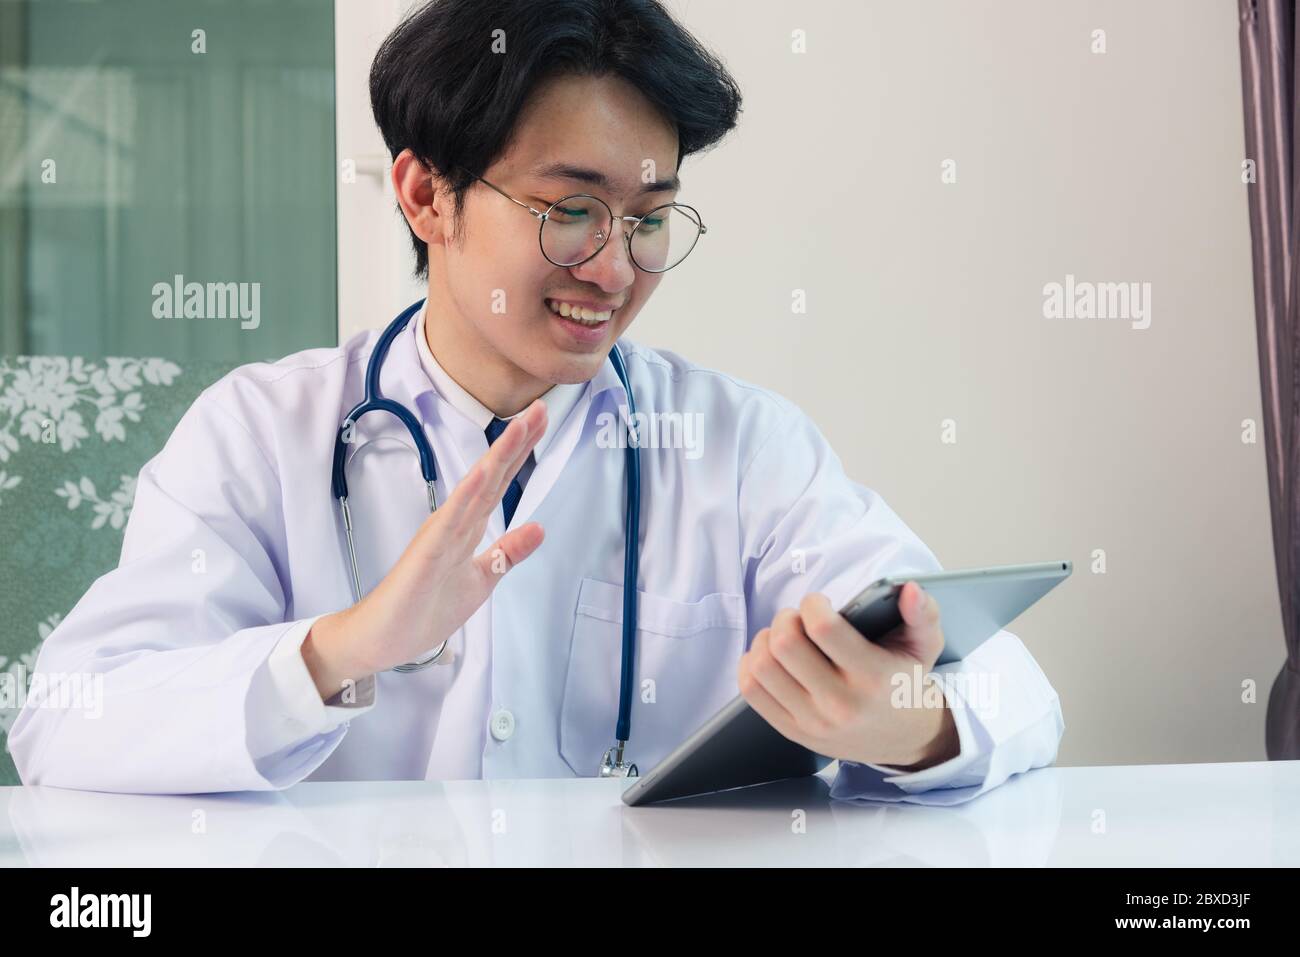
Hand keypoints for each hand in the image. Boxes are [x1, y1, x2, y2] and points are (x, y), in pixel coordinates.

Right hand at [303, 400, 547, 696]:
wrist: (384, 639)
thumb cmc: (424, 610)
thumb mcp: (481, 580)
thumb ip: (507, 554)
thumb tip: (539, 529)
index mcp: (467, 527)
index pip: (499, 482)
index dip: (520, 452)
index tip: (540, 421)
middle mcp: (454, 523)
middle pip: (491, 476)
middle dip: (516, 442)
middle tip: (539, 409)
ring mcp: (440, 535)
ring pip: (474, 489)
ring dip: (497, 458)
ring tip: (518, 427)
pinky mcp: (426, 554)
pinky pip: (449, 521)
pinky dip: (466, 496)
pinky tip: (481, 474)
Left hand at [737, 582, 958, 769]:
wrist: (905, 738)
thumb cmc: (906, 683)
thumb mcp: (925, 646)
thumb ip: (923, 613)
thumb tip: (909, 589)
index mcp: (872, 676)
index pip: (823, 628)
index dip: (812, 604)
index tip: (819, 602)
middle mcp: (839, 703)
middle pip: (784, 644)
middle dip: (786, 618)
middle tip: (798, 618)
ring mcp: (812, 721)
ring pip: (762, 666)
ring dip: (765, 639)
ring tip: (783, 636)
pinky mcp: (793, 731)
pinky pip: (752, 692)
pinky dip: (751, 665)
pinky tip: (769, 657)